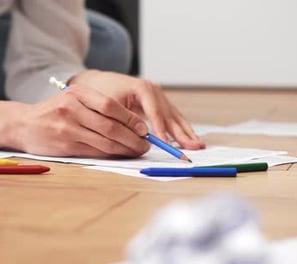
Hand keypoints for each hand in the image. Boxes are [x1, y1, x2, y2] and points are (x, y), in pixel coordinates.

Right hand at [9, 84, 150, 157]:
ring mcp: (67, 128)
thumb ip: (97, 108)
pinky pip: (95, 151)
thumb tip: (132, 125)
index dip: (131, 119)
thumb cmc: (54, 112)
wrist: (23, 124)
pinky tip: (121, 154)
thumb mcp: (73, 100)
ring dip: (125, 148)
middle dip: (133, 137)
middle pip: (110, 126)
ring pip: (105, 141)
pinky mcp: (65, 144)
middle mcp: (72, 108)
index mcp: (77, 93)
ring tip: (137, 150)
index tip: (144, 128)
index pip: (110, 106)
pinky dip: (111, 154)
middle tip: (145, 143)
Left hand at [70, 70, 205, 149]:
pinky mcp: (159, 103)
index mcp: (143, 88)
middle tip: (194, 147)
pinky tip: (190, 139)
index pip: (155, 112)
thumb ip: (125, 120)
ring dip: (187, 132)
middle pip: (170, 115)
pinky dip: (181, 129)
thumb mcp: (109, 106)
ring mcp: (159, 96)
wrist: (97, 83)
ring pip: (175, 117)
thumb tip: (141, 137)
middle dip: (183, 133)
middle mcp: (155, 90)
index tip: (165, 144)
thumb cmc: (101, 93)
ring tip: (199, 145)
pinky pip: (172, 118)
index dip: (161, 129)